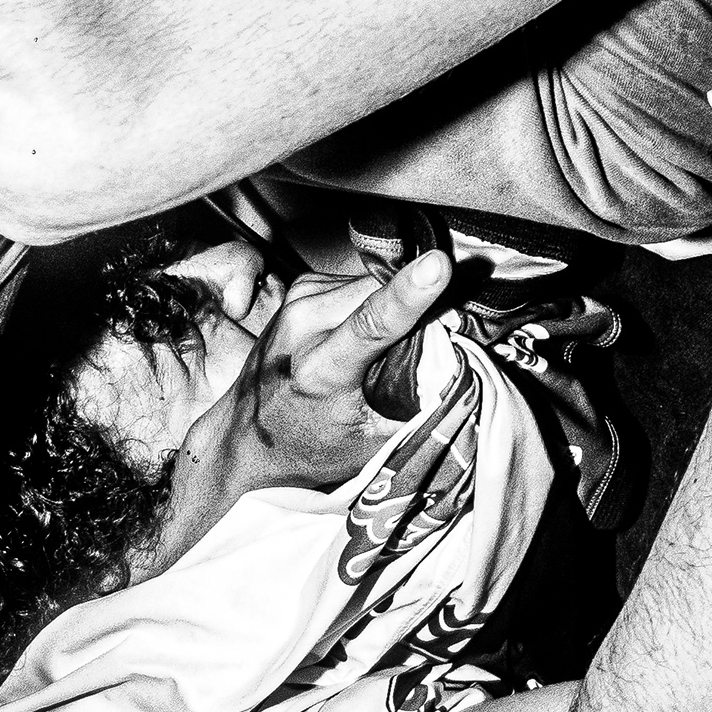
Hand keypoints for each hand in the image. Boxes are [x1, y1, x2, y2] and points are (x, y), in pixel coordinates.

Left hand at [181, 250, 453, 499]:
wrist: (246, 434)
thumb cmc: (311, 446)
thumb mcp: (372, 445)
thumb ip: (418, 408)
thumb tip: (465, 368)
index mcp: (320, 371)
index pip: (372, 322)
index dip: (409, 293)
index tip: (439, 265)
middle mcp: (304, 325)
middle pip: (383, 290)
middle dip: (422, 299)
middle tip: (444, 328)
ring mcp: (299, 300)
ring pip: (373, 281)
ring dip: (396, 300)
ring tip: (393, 342)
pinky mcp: (302, 285)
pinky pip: (359, 282)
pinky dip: (376, 299)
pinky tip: (369, 330)